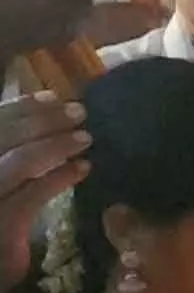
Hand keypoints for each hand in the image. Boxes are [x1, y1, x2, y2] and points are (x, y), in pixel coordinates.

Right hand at [0, 92, 91, 292]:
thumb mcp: (0, 193)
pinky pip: (31, 195)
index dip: (18, 107)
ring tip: (86, 138)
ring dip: (54, 145)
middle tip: (79, 111)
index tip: (51, 96)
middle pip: (1, 136)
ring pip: (16, 162)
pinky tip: (82, 170)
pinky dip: (59, 178)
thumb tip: (49, 129)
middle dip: (42, 119)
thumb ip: (12, 163)